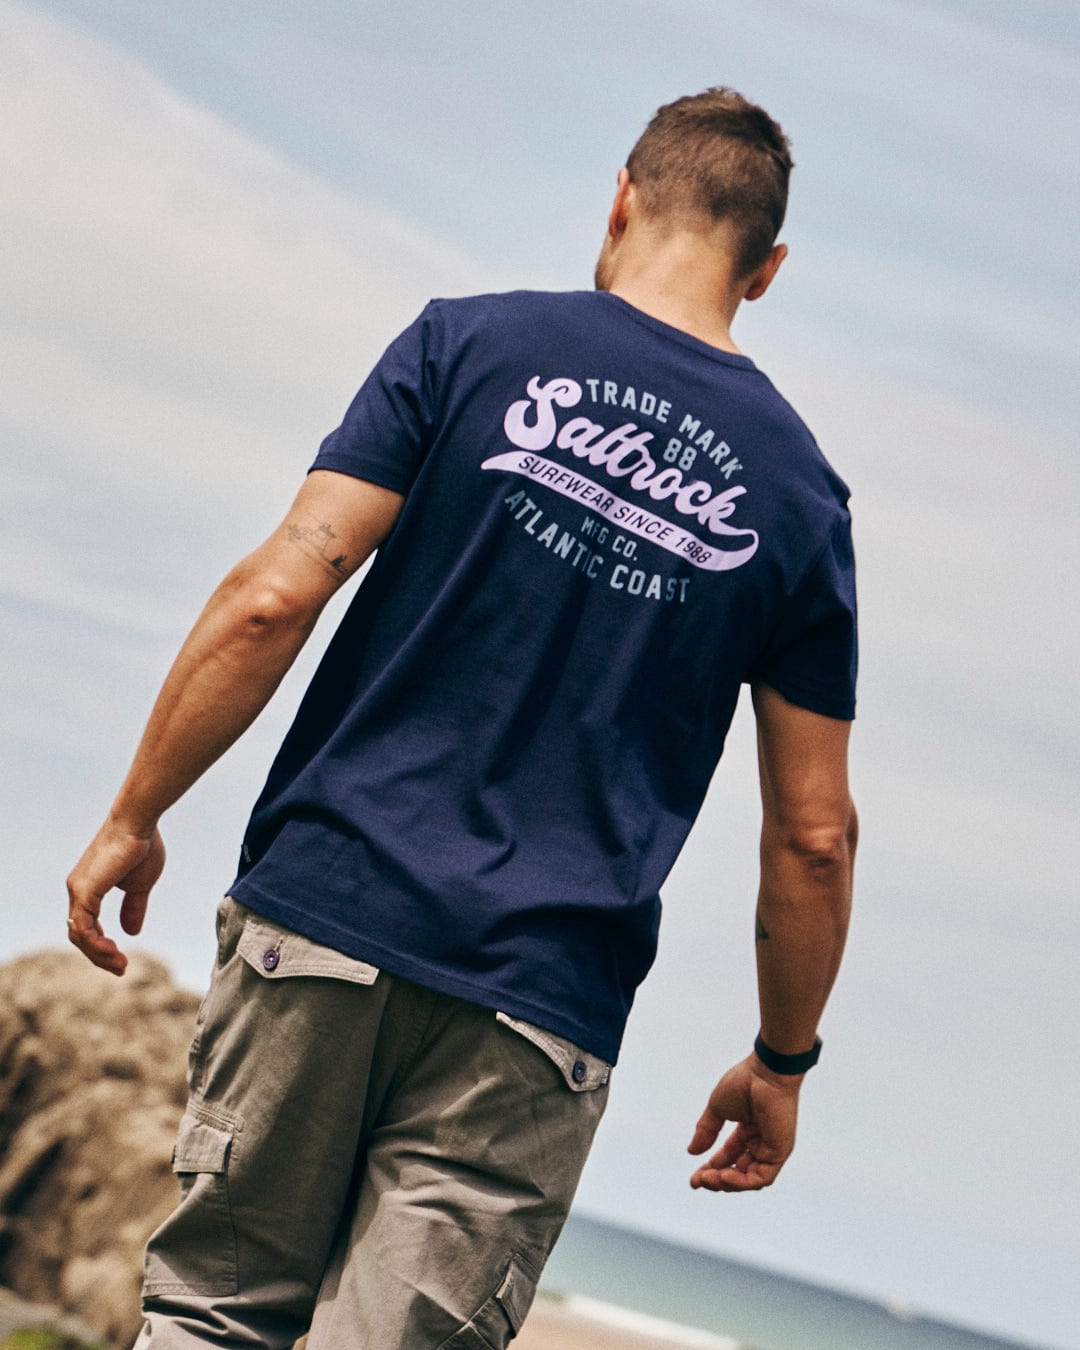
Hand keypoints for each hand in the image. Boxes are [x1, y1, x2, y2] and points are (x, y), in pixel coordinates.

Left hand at [66, 820, 165, 974]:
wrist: (138, 823)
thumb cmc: (141, 847)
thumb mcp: (139, 886)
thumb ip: (133, 907)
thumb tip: (131, 931)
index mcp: (88, 888)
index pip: (87, 926)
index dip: (102, 946)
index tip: (122, 959)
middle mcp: (78, 890)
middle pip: (79, 935)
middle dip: (99, 956)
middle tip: (121, 968)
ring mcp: (78, 890)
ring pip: (79, 935)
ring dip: (99, 955)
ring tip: (120, 965)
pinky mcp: (84, 891)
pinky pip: (83, 927)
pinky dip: (96, 944)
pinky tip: (113, 950)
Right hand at [687, 1054, 801, 1191]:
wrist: (765, 1073)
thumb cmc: (744, 1083)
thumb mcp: (717, 1109)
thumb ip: (706, 1131)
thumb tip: (692, 1152)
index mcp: (747, 1129)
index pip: (728, 1156)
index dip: (711, 1168)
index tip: (694, 1178)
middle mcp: (760, 1142)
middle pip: (738, 1171)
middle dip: (716, 1179)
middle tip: (698, 1181)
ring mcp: (770, 1148)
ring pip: (749, 1178)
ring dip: (727, 1183)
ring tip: (708, 1179)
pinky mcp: (779, 1152)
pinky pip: (761, 1177)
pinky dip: (742, 1181)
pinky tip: (725, 1176)